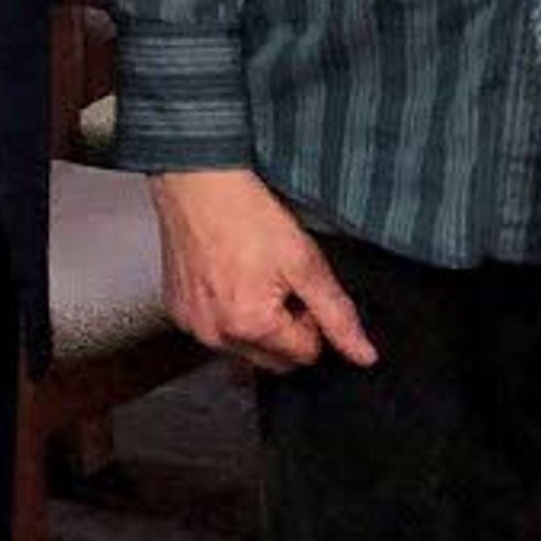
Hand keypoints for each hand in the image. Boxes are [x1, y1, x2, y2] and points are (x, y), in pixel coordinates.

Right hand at [148, 168, 379, 372]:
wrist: (195, 181)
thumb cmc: (245, 213)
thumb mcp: (304, 260)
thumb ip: (336, 313)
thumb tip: (363, 356)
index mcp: (250, 326)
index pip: (305, 353)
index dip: (311, 320)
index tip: (298, 287)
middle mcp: (215, 335)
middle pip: (273, 359)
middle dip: (284, 330)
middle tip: (277, 282)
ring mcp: (191, 325)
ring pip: (243, 348)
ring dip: (255, 325)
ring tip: (250, 276)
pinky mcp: (176, 312)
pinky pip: (214, 331)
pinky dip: (226, 313)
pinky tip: (226, 277)